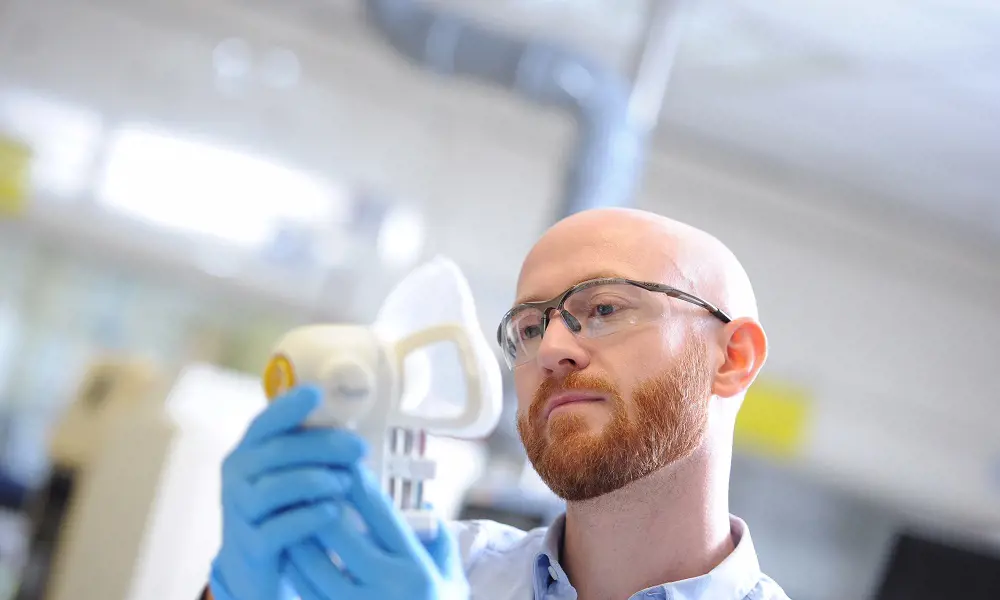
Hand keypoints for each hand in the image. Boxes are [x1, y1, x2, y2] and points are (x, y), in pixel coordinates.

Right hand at [210, 386, 366, 599]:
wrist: (254, 565)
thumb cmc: (280, 510)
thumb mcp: (285, 474)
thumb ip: (304, 451)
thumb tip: (348, 428)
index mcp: (246, 453)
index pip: (264, 423)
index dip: (289, 407)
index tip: (317, 392)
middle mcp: (236, 478)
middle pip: (278, 452)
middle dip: (324, 446)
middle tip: (360, 448)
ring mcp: (239, 513)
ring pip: (276, 488)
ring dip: (318, 480)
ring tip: (347, 482)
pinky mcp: (251, 546)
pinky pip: (280, 527)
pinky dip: (309, 516)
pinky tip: (333, 510)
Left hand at [281, 464, 468, 599]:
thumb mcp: (452, 578)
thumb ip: (437, 540)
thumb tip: (421, 505)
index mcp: (416, 571)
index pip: (382, 516)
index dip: (360, 485)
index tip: (347, 462)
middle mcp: (387, 591)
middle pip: (341, 535)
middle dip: (321, 502)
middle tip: (307, 477)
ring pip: (312, 567)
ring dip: (298, 535)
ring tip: (288, 510)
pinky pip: (307, 597)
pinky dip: (294, 573)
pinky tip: (288, 553)